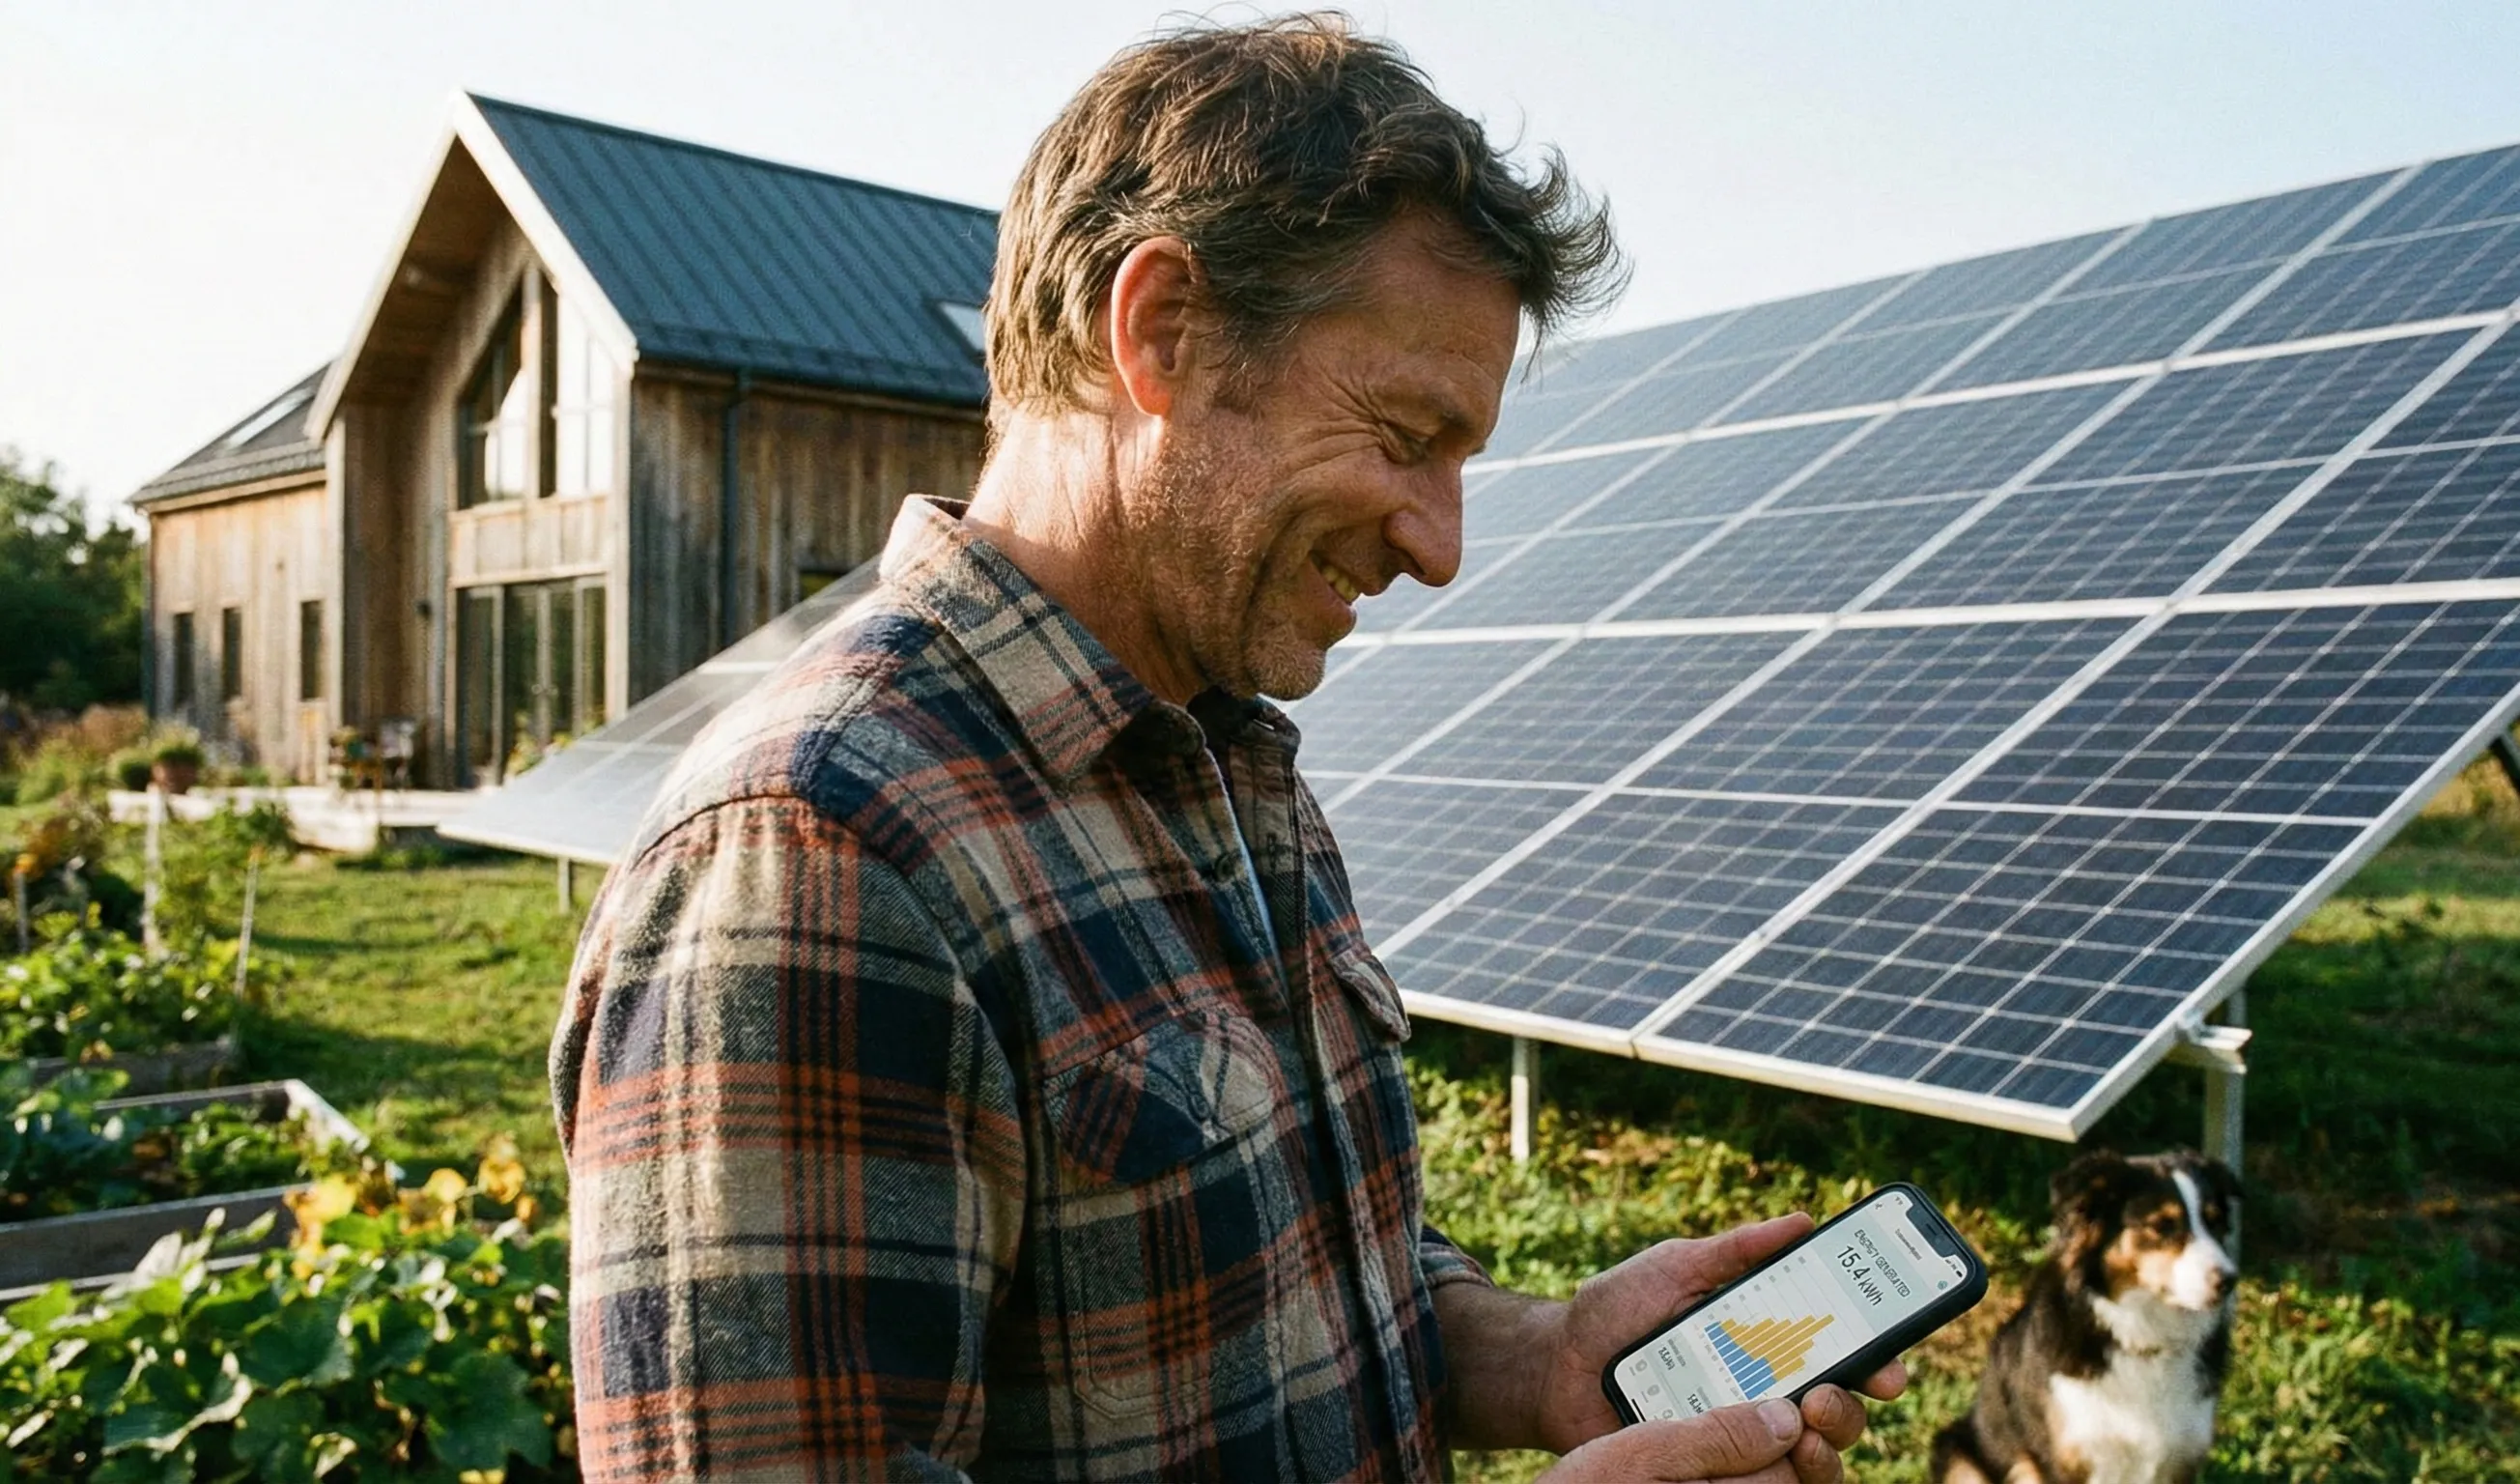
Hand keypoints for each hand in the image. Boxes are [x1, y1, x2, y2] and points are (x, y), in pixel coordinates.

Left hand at [1536, 1214, 1906, 1480]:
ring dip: (1825, 1448)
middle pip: (1841, 1413)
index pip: (1842, 1357)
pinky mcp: (1712, 1472)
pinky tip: (1769, 1462)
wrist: (1555, 1366)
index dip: (1878, 1363)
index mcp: (1769, 1344)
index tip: (1888, 1367)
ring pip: (1813, 1459)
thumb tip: (1803, 1220)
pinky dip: (1777, 1479)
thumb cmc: (1616, 1312)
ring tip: (1801, 1430)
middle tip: (1828, 1396)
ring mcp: (1740, 1437)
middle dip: (1853, 1410)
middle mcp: (1765, 1394)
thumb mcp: (1674, 1268)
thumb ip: (1735, 1250)